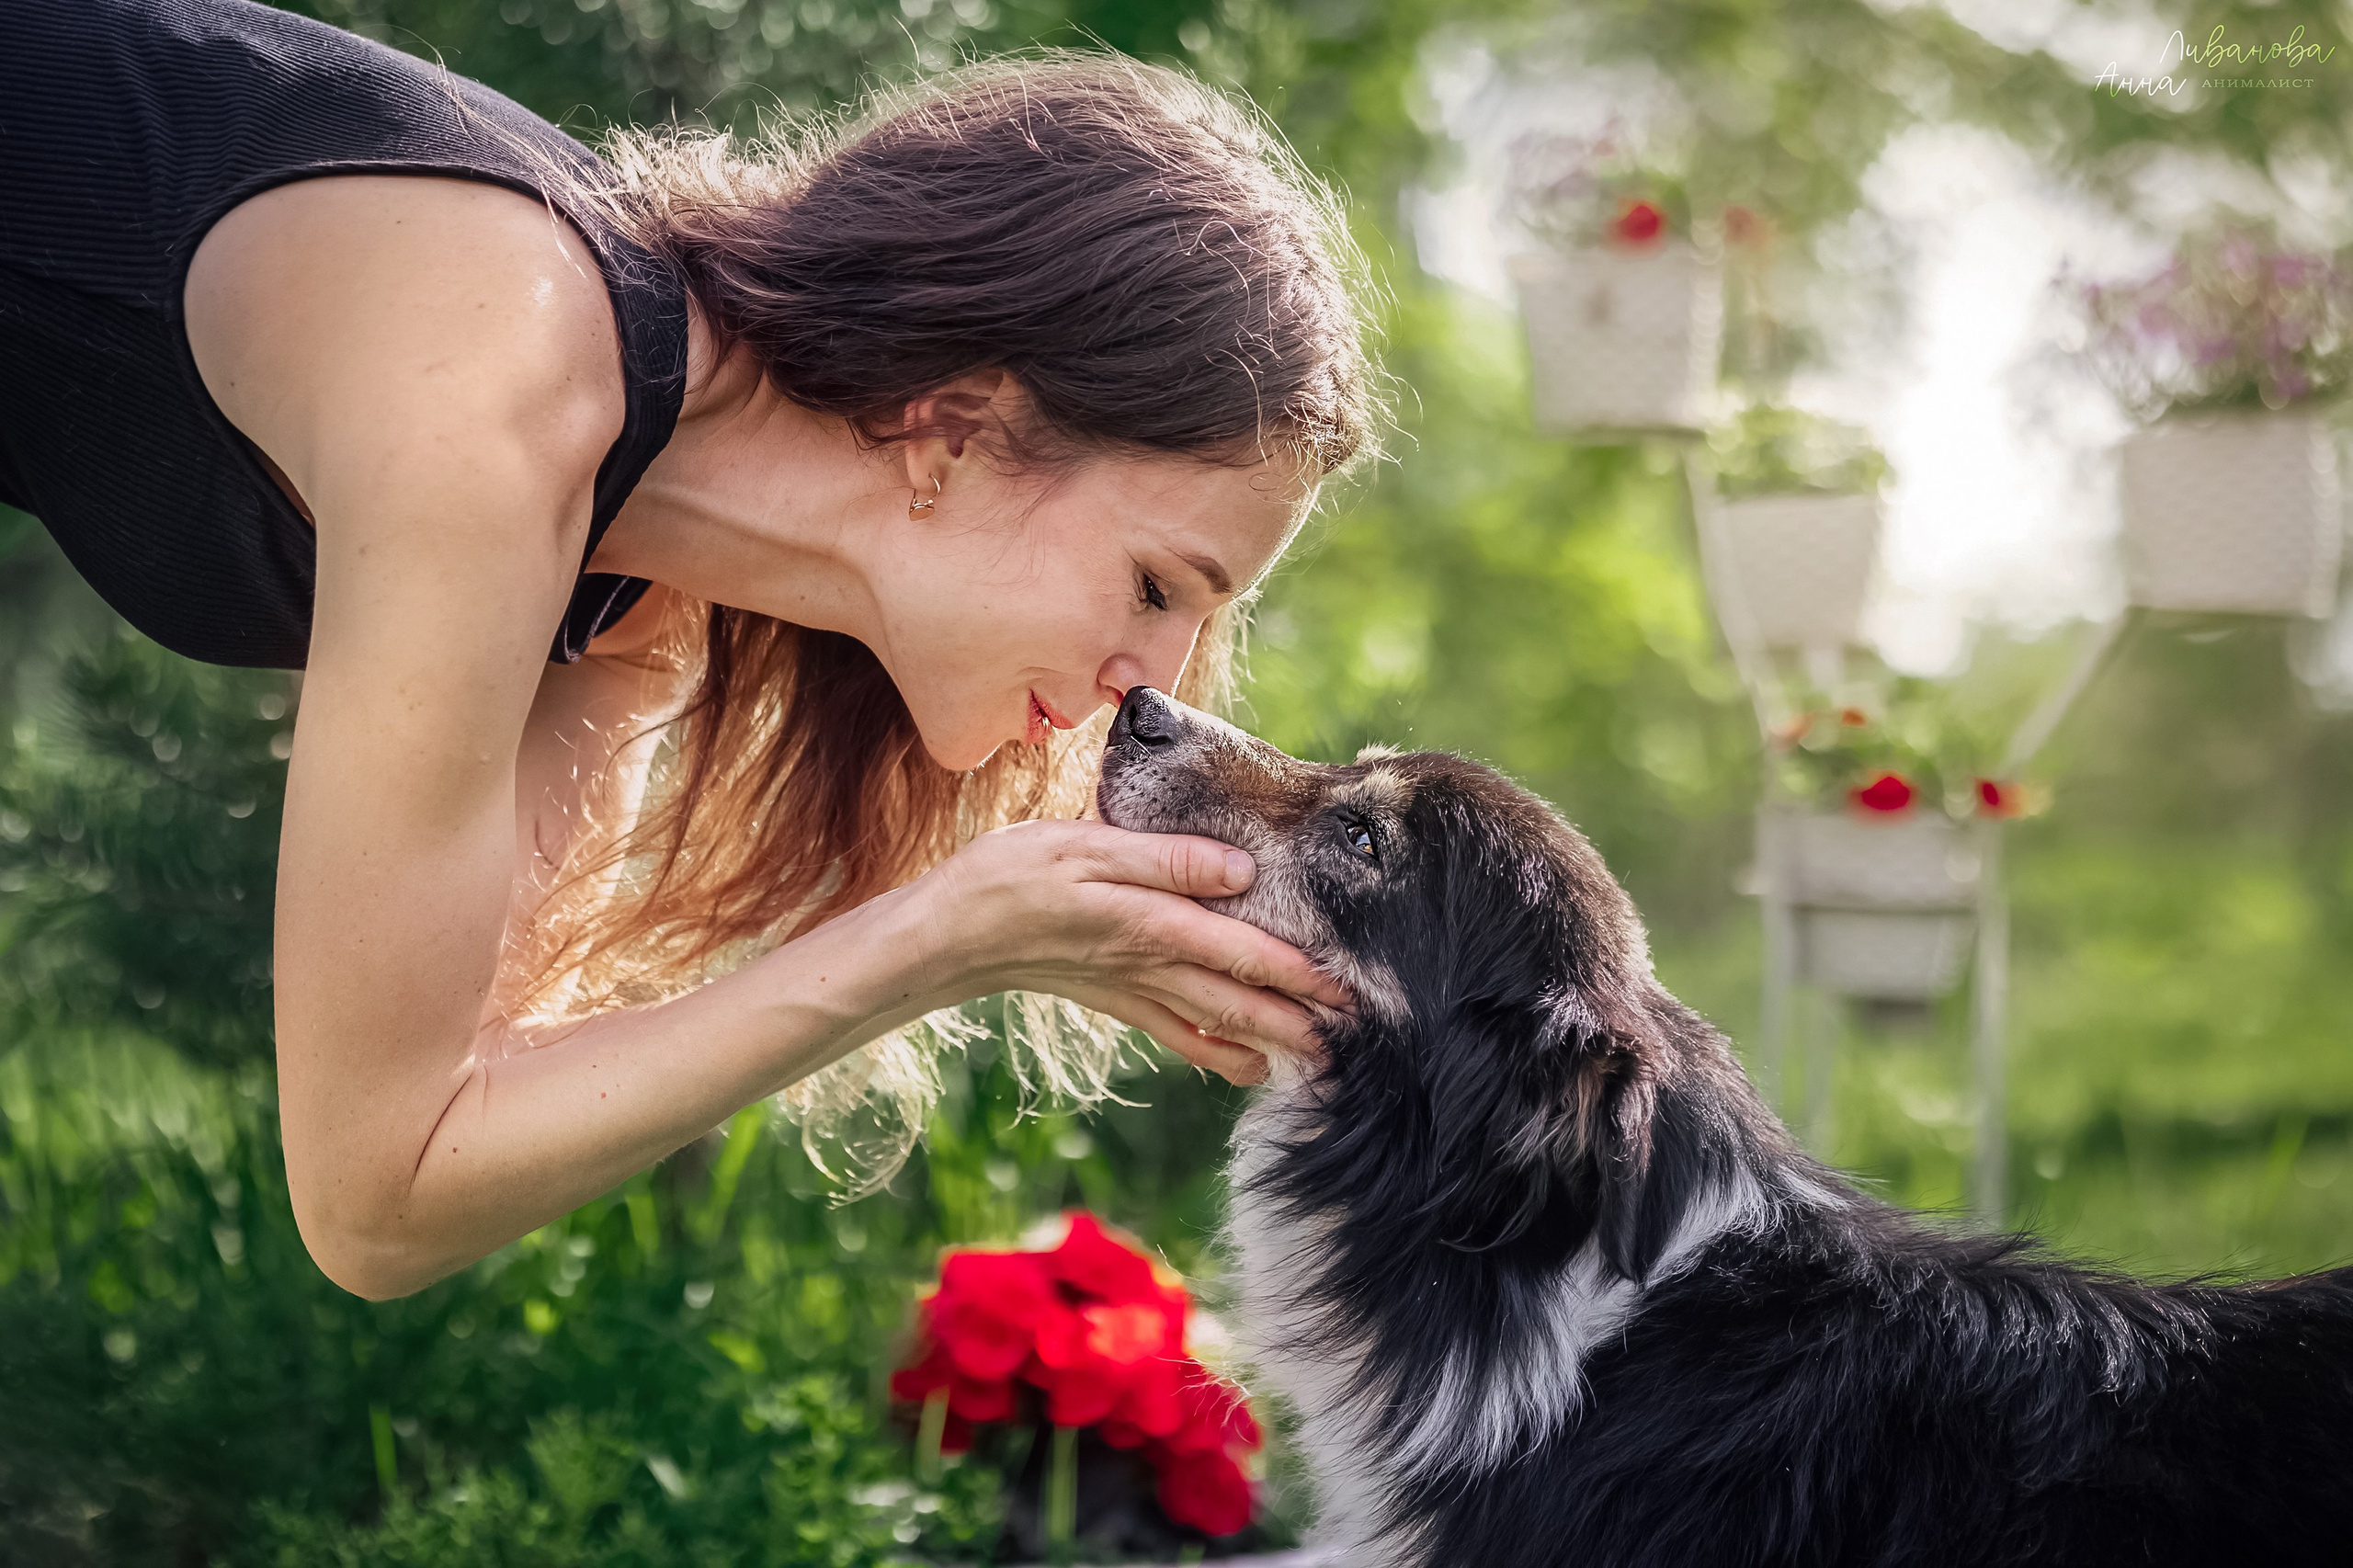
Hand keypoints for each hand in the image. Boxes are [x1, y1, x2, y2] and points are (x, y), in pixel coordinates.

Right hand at [906, 818, 1351, 1084]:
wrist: (951, 934)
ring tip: (1320, 1060)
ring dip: (1271, 1042)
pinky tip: (1246, 1067)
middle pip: (1243, 1000)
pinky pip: (1179, 1035)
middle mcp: (1152, 965)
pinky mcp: (1116, 999)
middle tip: (1358, 1039)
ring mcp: (1135, 988)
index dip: (1301, 973)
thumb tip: (1240, 869)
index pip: (1245, 952)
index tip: (1351, 988)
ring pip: (1217, 1023)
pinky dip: (1217, 1054)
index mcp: (1152, 922)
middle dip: (1303, 1020)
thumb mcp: (1086, 846)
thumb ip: (1166, 858)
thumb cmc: (1014, 875)